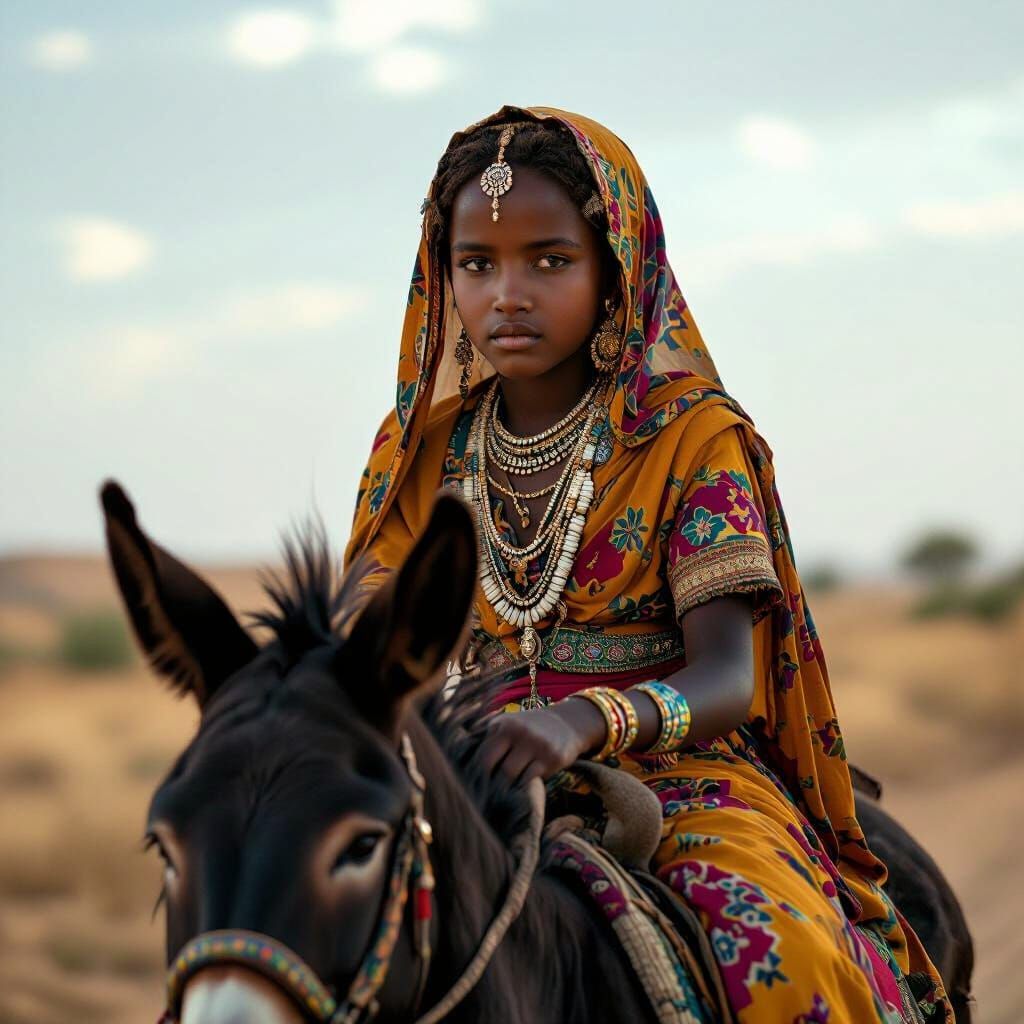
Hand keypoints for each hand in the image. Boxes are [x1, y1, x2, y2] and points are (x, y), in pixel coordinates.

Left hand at [478, 700, 606, 783]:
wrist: (567, 724)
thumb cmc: (529, 728)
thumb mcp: (508, 723)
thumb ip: (489, 737)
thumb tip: (463, 759)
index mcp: (505, 725)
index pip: (484, 756)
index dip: (479, 774)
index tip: (475, 786)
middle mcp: (521, 732)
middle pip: (497, 768)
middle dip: (492, 783)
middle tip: (488, 795)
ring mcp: (538, 745)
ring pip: (513, 777)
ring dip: (508, 787)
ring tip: (503, 794)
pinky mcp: (554, 758)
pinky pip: (532, 780)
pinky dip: (525, 786)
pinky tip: (522, 788)